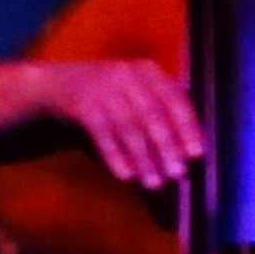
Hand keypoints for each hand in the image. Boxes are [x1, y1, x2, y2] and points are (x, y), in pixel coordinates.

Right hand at [41, 53, 207, 190]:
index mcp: (148, 71)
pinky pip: (102, 134)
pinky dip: (115, 156)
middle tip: (177, 173)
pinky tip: (126, 175)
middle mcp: (126, 74)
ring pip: (128, 127)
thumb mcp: (138, 92)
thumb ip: (163, 113)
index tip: (197, 154)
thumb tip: (190, 152)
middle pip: (151, 114)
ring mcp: (101, 88)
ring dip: (142, 158)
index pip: (174, 99)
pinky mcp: (81, 104)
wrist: (58, 84)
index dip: (187, 127)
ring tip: (153, 182)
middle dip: (166, 146)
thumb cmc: (111, 95)